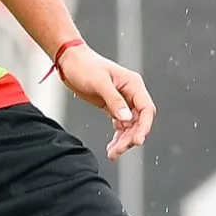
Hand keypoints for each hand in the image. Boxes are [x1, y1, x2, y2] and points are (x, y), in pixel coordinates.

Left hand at [57, 44, 154, 160]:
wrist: (69, 61)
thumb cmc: (84, 66)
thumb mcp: (99, 82)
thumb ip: (114, 100)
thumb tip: (126, 118)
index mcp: (133, 84)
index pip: (146, 109)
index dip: (144, 126)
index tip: (137, 141)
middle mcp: (131, 93)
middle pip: (139, 121)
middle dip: (131, 137)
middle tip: (119, 150)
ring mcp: (122, 100)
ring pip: (130, 126)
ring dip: (123, 140)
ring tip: (113, 154)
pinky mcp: (112, 106)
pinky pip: (120, 125)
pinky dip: (117, 137)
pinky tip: (111, 147)